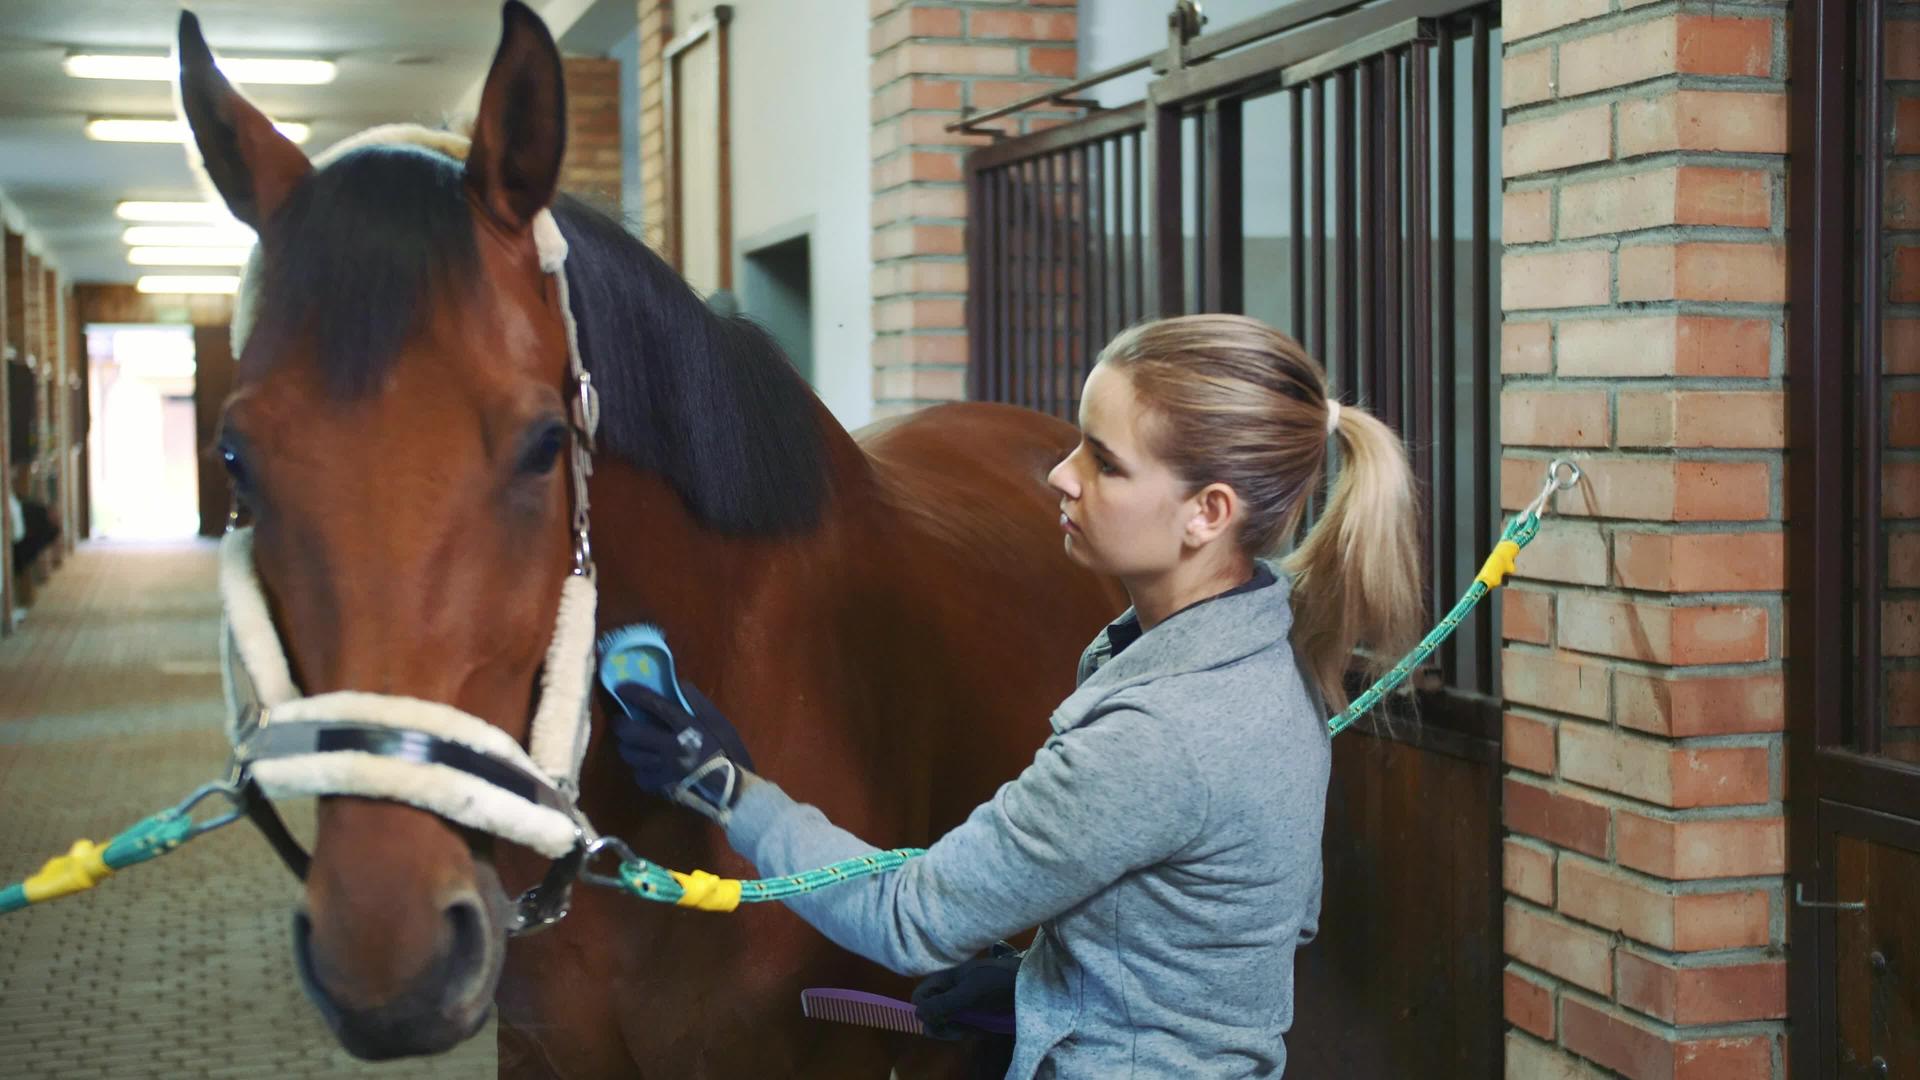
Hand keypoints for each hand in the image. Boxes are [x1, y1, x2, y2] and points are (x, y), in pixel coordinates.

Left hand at [598, 628, 754, 824]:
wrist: (732, 791)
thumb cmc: (728, 754)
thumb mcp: (721, 724)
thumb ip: (700, 704)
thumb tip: (680, 685)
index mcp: (688, 727)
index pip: (655, 704)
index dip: (635, 694)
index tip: (622, 688)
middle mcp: (671, 747)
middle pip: (632, 732)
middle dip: (621, 725)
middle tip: (621, 722)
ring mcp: (664, 768)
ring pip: (631, 754)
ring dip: (628, 746)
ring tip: (632, 744)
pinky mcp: (661, 787)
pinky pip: (639, 775)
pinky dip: (640, 769)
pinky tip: (647, 765)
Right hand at [910, 943, 1020, 1038]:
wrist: (1026, 985)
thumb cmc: (997, 982)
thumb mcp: (969, 993)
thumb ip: (942, 1004)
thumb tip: (918, 1014)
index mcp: (944, 978)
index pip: (918, 997)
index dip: (924, 1010)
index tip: (940, 1018)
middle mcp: (948, 990)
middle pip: (929, 1014)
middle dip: (941, 1026)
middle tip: (960, 1028)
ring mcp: (959, 1002)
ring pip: (943, 1023)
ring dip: (955, 1031)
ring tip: (973, 1029)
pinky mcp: (970, 1013)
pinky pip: (958, 1027)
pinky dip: (966, 1031)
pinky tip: (979, 1030)